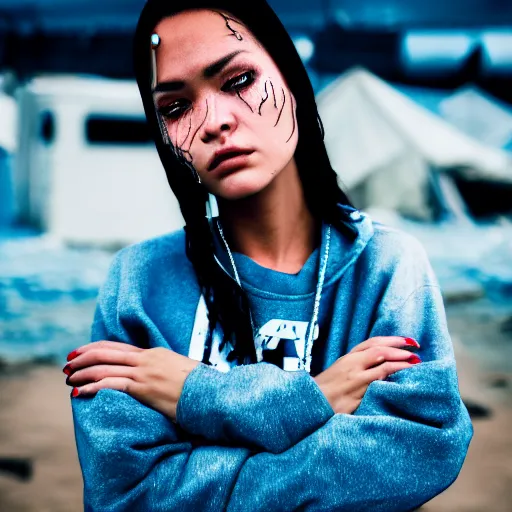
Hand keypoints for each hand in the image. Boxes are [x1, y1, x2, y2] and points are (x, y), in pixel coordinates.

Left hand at [63, 341, 200, 421]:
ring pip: (104, 367)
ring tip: (69, 379)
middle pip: (107, 352)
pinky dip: (92, 387)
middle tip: (69, 362)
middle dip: (84, 356)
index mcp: (154, 353)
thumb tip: (157, 376)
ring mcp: (144, 372)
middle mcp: (146, 359)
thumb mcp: (179, 370)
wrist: (210, 392)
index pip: (119, 346)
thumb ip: (164, 369)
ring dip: (83, 373)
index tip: (83, 351)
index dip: (97, 348)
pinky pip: (111, 384)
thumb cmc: (198, 385)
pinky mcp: (143, 388)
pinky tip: (80, 392)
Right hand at [313, 336, 420, 414]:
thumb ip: (359, 362)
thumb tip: (383, 358)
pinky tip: (403, 385)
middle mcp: (352, 366)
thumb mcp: (341, 368)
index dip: (393, 340)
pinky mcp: (357, 398)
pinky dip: (393, 384)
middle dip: (401, 351)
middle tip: (417, 352)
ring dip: (402, 366)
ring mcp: (355, 382)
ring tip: (415, 365)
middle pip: (380, 352)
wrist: (311, 404)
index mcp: (348, 358)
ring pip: (383, 369)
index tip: (408, 341)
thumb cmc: (327, 387)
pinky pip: (379, 388)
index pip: (373, 343)